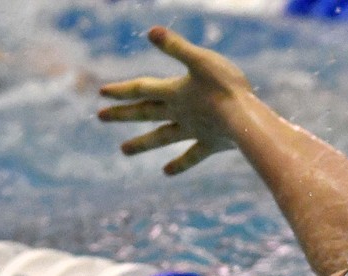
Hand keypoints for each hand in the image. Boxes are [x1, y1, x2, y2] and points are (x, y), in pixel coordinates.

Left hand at [98, 26, 253, 174]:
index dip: (122, 89)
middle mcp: (180, 113)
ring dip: (142, 143)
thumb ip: (176, 47)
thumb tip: (151, 32)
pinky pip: (191, 155)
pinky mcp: (211, 143)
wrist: (247, 121)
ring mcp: (194, 130)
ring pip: (162, 137)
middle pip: (146, 113)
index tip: (101, 93)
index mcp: (175, 92)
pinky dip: (179, 163)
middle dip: (123, 114)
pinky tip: (166, 172)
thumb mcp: (201, 60)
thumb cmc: (226, 88)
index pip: (142, 89)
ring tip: (123, 150)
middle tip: (100, 117)